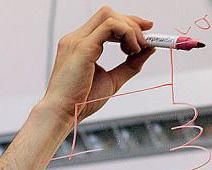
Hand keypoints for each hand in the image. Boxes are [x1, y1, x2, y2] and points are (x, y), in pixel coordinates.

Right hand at [38, 6, 155, 126]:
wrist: (62, 114)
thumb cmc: (81, 101)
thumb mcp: (112, 80)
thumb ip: (130, 64)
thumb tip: (149, 50)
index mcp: (79, 45)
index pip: (105, 21)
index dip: (128, 22)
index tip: (146, 31)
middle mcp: (76, 39)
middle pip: (108, 14)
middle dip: (132, 23)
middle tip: (146, 41)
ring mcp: (77, 41)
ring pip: (109, 16)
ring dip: (130, 29)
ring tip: (137, 49)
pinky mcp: (83, 47)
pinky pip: (110, 26)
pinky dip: (127, 34)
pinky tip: (131, 50)